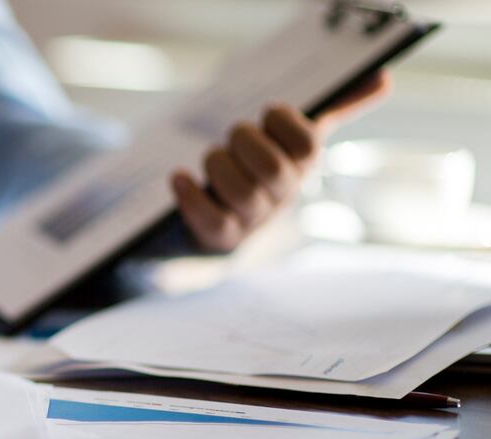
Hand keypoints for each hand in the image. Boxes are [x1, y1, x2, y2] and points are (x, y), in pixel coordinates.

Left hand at [171, 71, 391, 250]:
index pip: (307, 145)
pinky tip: (179, 178)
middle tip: (233, 135)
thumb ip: (335, 108)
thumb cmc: (264, 169)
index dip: (285, 122)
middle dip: (245, 143)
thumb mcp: (296, 139)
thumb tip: (382, 79)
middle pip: (273, 170)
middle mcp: (282, 194)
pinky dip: (192, 197)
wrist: (230, 224)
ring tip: (211, 158)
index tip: (268, 112)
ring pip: (241, 195)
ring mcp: (254, 218)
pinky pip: (211, 221)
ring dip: (218, 166)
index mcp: (302, 165)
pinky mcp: (222, 236)